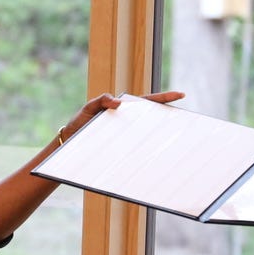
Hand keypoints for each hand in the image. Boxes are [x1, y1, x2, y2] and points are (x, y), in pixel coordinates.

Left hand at [49, 89, 184, 151]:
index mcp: (124, 110)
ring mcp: (127, 136)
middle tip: (184, 118)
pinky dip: (148, 154)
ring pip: (148, 135)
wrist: (69, 144)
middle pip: (153, 118)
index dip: (163, 98)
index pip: (147, 101)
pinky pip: (138, 151)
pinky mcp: (123, 149)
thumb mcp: (88, 109)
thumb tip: (117, 101)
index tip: (180, 95)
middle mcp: (129, 123)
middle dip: (169, 118)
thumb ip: (100, 101)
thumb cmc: (78, 124)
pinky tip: (155, 159)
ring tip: (175, 141)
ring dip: (161, 138)